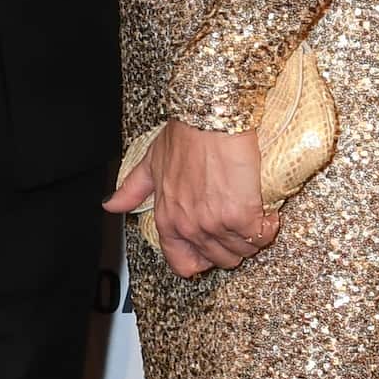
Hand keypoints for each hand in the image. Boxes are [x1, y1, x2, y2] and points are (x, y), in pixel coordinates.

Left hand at [104, 120, 280, 276]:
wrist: (211, 116)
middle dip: (231, 244)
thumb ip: (133, 188)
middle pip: (219, 259)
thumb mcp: (152, 160)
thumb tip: (110, 205)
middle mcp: (189, 226)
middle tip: (237, 220)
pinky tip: (267, 211)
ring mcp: (216, 224)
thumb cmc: (185, 133)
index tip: (211, 247)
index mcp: (167, 218)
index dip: (199, 260)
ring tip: (252, 211)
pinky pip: (260, 236)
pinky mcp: (242, 216)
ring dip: (251, 236)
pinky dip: (267, 227)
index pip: (181, 262)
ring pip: (241, 251)